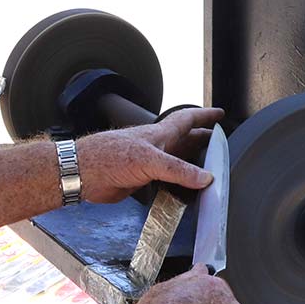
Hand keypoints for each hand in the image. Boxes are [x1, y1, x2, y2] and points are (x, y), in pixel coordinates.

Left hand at [74, 108, 223, 203]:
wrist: (83, 173)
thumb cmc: (109, 156)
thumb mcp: (149, 160)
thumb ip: (178, 170)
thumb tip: (205, 178)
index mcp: (160, 134)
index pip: (187, 120)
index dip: (204, 116)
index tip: (219, 114)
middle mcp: (156, 147)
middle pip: (185, 141)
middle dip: (203, 141)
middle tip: (221, 144)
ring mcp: (148, 164)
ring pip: (176, 161)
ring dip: (192, 164)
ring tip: (209, 169)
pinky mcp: (141, 181)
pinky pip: (166, 181)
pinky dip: (178, 184)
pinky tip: (184, 190)